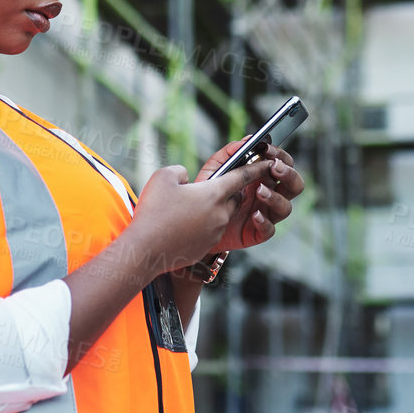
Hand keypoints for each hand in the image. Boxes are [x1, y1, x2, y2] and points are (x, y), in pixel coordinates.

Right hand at [127, 155, 273, 275]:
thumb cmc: (153, 212)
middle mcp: (221, 213)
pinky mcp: (207, 245)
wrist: (146, 251)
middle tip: (210, 188)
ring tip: (188, 208)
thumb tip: (185, 178)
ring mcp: (215, 231)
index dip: (255, 167)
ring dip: (211, 209)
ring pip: (221, 215)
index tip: (267, 162)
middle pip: (233, 198)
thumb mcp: (163, 178)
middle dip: (227, 191)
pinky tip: (182, 225)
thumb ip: (180, 171)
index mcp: (214, 193)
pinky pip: (210, 230)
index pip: (242, 177)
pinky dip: (201, 225)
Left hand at [189, 139, 302, 253]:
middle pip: (295, 184)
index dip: (280, 155)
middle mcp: (270, 194)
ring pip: (286, 207)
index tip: (267, 150)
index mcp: (263, 177)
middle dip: (288, 174)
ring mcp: (266, 213)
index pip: (283, 163)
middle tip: (274, 168)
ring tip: (259, 191)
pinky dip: (264, 222)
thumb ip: (230, 153)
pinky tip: (254, 215)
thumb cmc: (210, 192)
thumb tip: (247, 140)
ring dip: (275, 197)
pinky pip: (270, 229)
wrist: (198, 220)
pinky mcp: (258, 232)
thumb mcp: (216, 169)